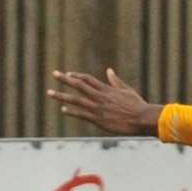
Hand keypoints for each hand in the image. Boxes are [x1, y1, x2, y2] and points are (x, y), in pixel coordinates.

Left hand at [46, 68, 162, 135]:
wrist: (142, 118)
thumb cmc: (137, 105)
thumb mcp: (126, 90)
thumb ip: (115, 81)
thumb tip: (109, 70)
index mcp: (106, 89)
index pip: (88, 79)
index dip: (76, 76)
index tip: (67, 73)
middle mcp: (100, 96)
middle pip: (79, 85)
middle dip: (65, 79)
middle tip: (54, 74)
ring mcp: (98, 108)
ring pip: (76, 100)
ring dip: (62, 96)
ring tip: (49, 93)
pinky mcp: (99, 119)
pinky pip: (82, 114)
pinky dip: (72, 112)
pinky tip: (63, 110)